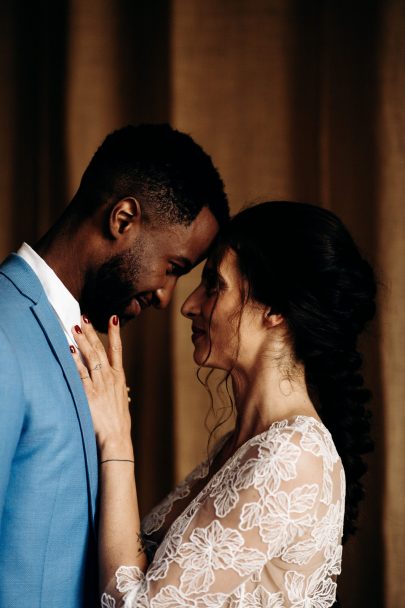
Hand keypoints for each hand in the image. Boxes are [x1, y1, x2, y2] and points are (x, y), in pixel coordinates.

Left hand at [70, 315, 133, 459]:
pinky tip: (69, 350)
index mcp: (119, 378)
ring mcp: (100, 385)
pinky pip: (81, 373)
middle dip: (92, 332)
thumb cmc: (118, 422)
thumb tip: (121, 386)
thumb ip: (118, 390)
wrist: (116, 438)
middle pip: (101, 349)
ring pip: (91, 358)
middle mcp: (110, 378)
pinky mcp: (89, 394)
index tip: (113, 318)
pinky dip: (75, 361)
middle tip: (84, 317)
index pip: (117, 350)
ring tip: (75, 328)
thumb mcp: (121, 401)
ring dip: (82, 342)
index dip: (115, 333)